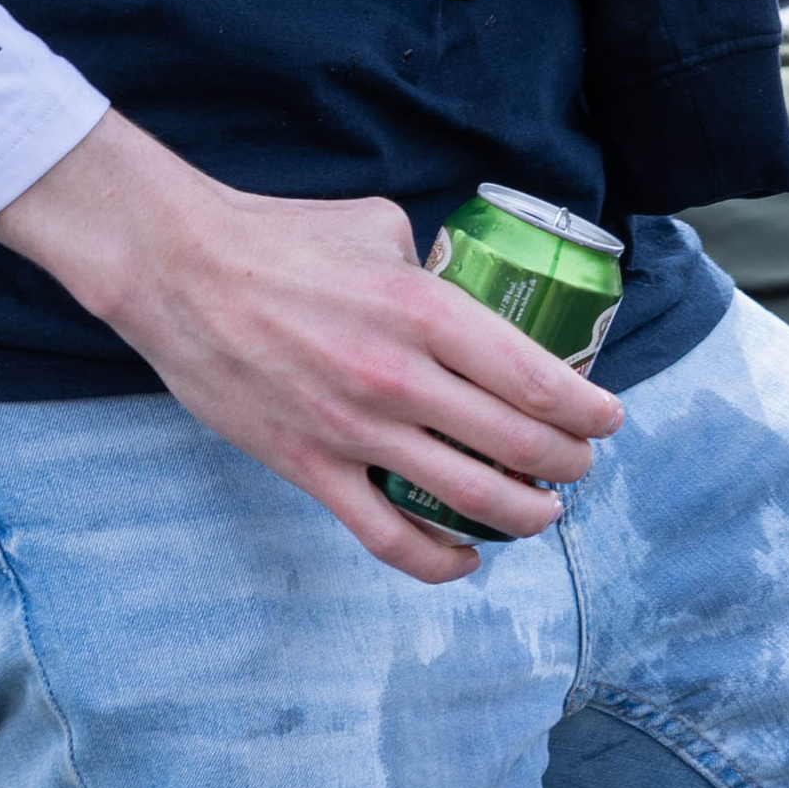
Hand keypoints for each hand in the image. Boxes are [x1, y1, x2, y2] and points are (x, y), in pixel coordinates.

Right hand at [0, 112, 621, 584]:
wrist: (180, 270)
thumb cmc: (281, 237)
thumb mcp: (380, 227)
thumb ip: (432, 265)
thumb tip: (470, 289)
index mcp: (426, 310)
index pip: (539, 379)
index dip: (589, 412)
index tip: (608, 419)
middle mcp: (401, 377)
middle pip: (519, 446)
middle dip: (568, 466)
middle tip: (579, 465)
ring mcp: (355, 430)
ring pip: (469, 499)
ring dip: (523, 516)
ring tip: (542, 513)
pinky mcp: (310, 467)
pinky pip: (390, 538)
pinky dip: (440, 560)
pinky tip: (467, 558)